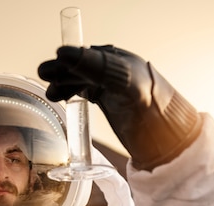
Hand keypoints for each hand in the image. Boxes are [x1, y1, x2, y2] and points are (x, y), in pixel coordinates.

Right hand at [38, 45, 202, 169]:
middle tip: (45, 80)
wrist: (168, 142)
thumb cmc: (153, 114)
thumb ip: (98, 67)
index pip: (88, 56)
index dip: (68, 61)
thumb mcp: (126, 85)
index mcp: (121, 62)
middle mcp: (116, 71)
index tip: (49, 68)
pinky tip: (64, 98)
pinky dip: (73, 93)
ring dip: (65, 84)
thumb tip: (65, 54)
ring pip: (81, 79)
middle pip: (82, 67)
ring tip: (52, 94)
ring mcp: (113, 87)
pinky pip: (86, 91)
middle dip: (62, 73)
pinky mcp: (111, 103)